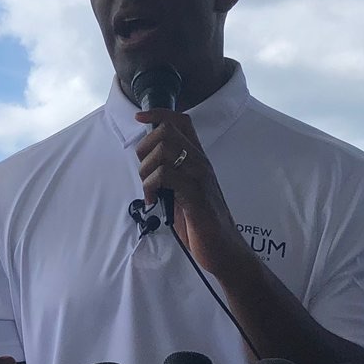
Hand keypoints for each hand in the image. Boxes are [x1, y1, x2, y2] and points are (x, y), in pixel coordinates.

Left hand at [134, 109, 244, 273]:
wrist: (224, 249)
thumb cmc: (201, 223)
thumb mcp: (182, 192)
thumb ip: (170, 174)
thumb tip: (147, 162)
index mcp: (198, 160)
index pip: (181, 121)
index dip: (158, 113)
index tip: (140, 117)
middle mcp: (200, 163)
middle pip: (167, 130)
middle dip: (144, 148)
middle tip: (145, 174)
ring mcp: (200, 177)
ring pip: (164, 150)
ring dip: (146, 170)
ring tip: (149, 192)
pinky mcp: (196, 195)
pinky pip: (166, 175)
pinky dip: (151, 187)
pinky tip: (154, 202)